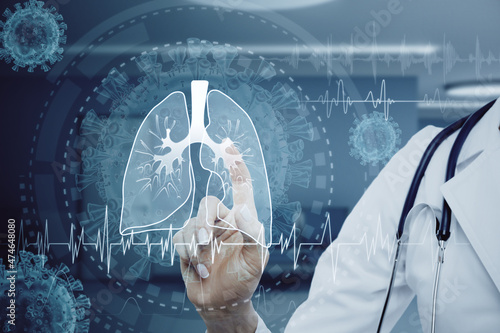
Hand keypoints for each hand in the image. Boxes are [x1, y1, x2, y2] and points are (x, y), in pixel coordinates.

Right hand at [173, 145, 268, 332]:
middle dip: (204, 224)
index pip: (241, 187)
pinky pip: (180, 239)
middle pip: (207, 204)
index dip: (236, 166)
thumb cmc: (244, 279)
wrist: (223, 302)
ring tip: (207, 266)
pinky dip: (189, 256)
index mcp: (243, 220)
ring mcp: (203, 232)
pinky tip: (200, 270)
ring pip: (191, 224)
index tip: (228, 145)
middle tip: (207, 244)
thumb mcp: (256, 260)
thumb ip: (253, 234)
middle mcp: (222, 221)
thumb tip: (242, 209)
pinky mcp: (187, 245)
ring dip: (197, 247)